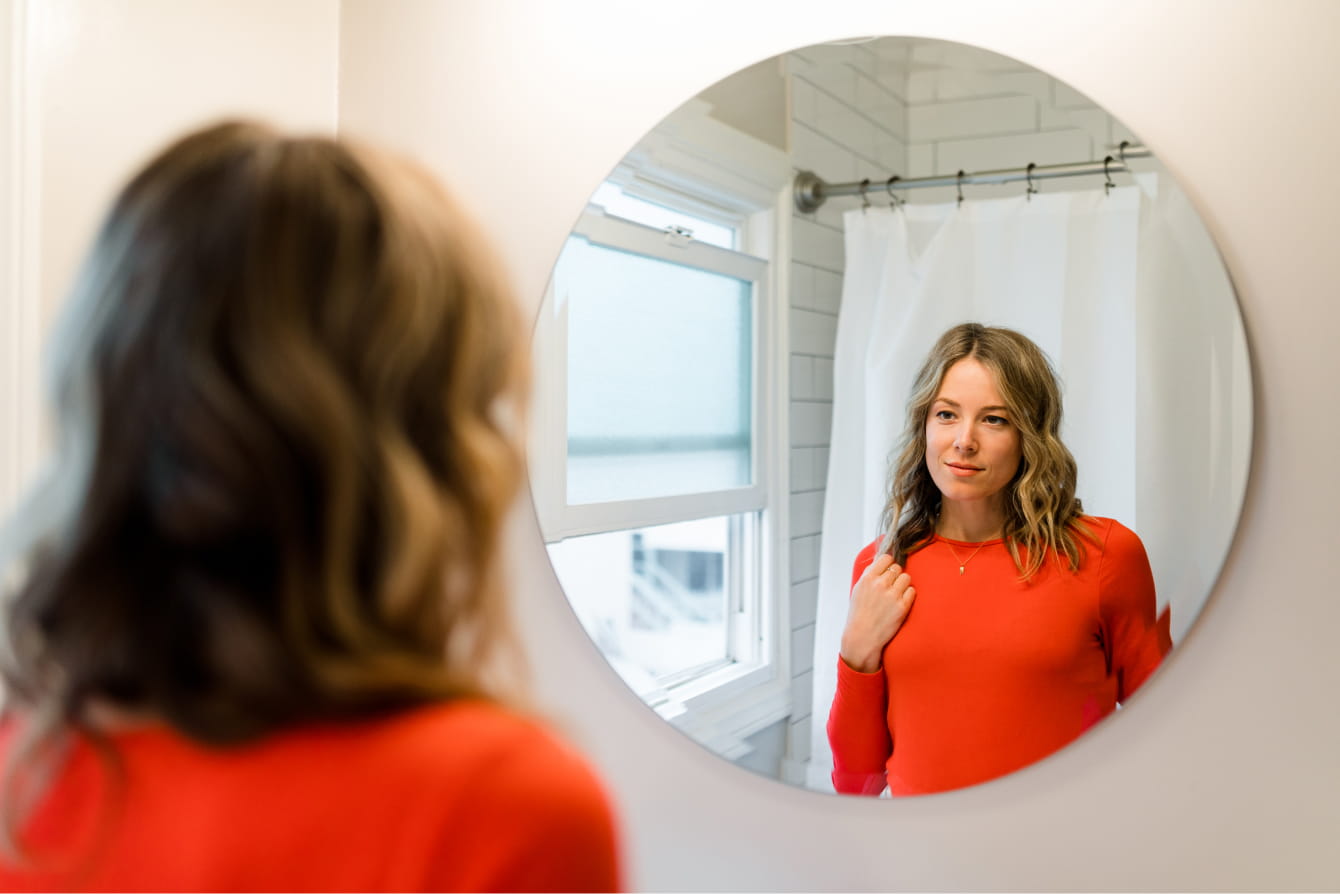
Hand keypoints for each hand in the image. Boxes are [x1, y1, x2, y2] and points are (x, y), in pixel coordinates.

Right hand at [839, 553, 915, 673]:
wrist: (862, 637)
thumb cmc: (859, 614)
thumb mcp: (858, 589)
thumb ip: (869, 574)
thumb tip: (882, 560)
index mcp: (867, 578)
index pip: (886, 558)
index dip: (888, 564)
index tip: (887, 571)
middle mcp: (880, 584)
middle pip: (898, 568)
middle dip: (895, 576)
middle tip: (890, 587)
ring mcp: (892, 595)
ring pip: (906, 578)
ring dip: (902, 584)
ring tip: (895, 595)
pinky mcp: (902, 606)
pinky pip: (912, 591)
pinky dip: (908, 596)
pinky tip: (899, 603)